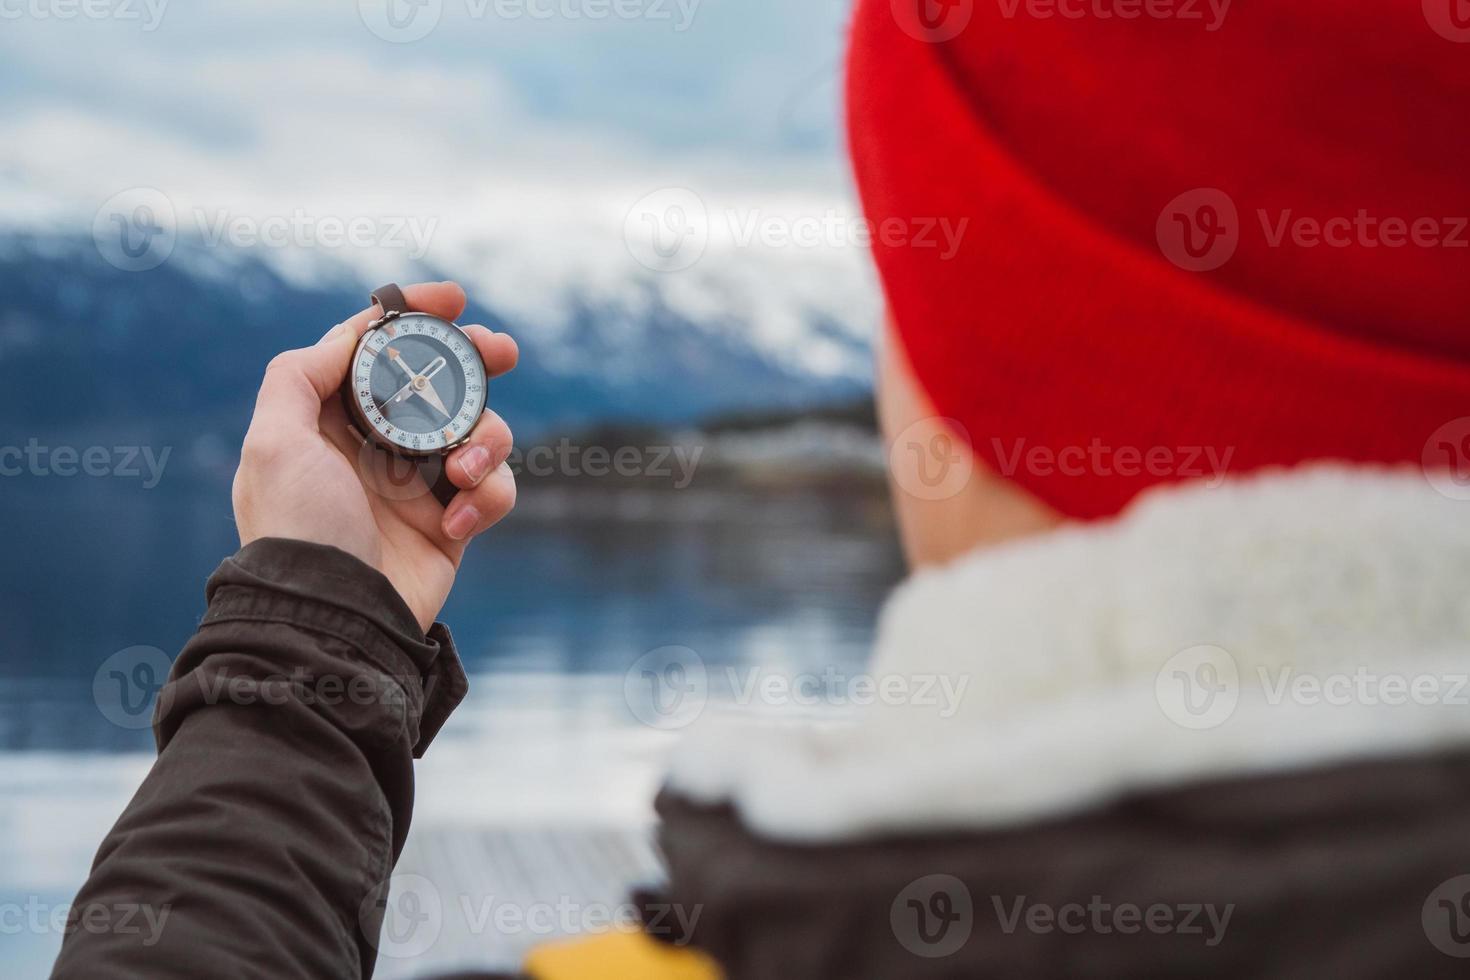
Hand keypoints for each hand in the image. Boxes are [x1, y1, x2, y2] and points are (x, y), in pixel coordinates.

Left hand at [232, 281, 519, 630]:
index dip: (415, 316)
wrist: (334, 617)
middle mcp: (377, 447)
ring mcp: (418, 485)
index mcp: (331, 421)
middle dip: (475, 362)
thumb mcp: (272, 442)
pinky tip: (456, 521)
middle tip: (502, 350)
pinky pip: (493, 490)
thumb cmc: (297, 529)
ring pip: (479, 431)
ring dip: (486, 439)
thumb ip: (300, 375)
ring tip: (462, 471)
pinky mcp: (453, 524)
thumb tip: (351, 335)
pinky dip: (486, 496)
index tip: (454, 296)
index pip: (376, 351)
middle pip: (441, 383)